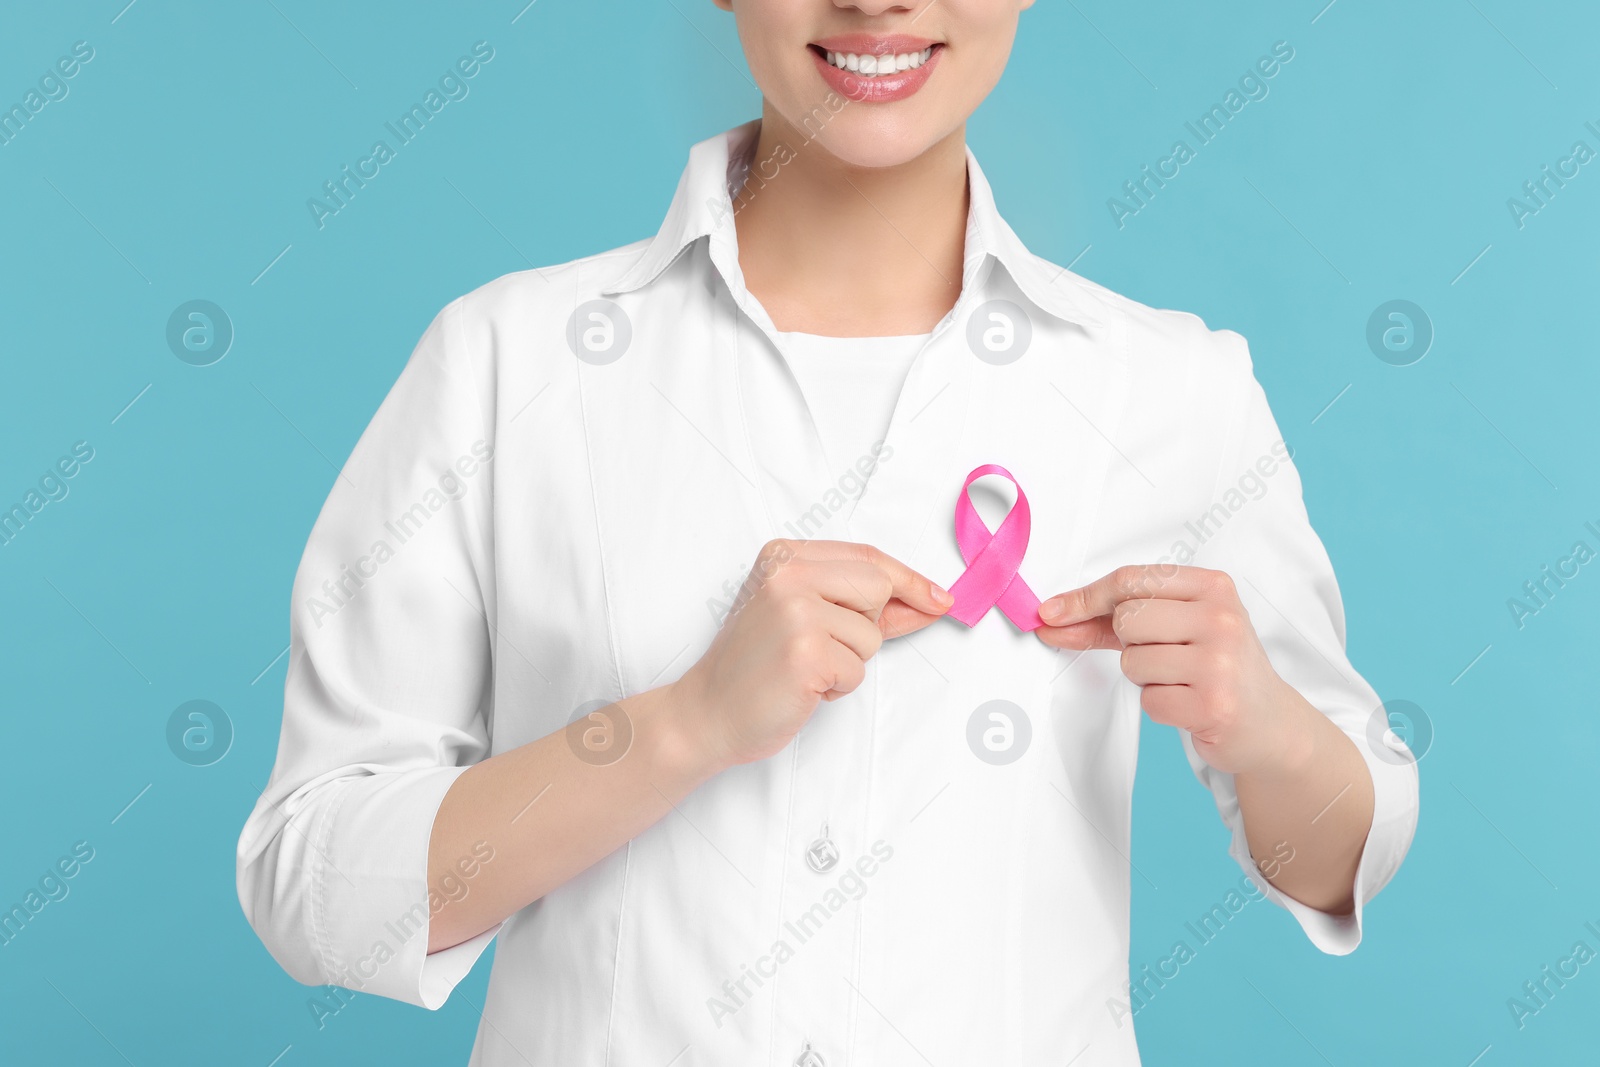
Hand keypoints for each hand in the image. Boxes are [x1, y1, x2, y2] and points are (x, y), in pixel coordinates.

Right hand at [672, 539, 952, 768]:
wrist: (708, 712)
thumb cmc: (756, 667)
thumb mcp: (804, 617)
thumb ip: (863, 604)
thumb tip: (930, 600)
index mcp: (784, 555)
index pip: (867, 557)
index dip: (909, 580)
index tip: (939, 598)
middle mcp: (787, 575)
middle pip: (879, 587)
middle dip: (868, 625)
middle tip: (824, 645)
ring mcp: (795, 611)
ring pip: (872, 635)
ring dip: (849, 661)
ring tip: (805, 667)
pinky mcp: (806, 652)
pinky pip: (858, 670)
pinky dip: (838, 686)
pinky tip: (803, 686)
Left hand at [1034, 565, 1313, 775]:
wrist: (1270, 722)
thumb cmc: (1215, 666)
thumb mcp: (1178, 627)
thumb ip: (1113, 618)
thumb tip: (1051, 618)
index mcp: (1213, 586)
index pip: (1132, 580)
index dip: (1085, 598)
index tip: (1051, 613)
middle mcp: (1221, 618)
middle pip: (1127, 619)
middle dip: (1129, 643)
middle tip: (1166, 655)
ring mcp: (1220, 661)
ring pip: (1133, 662)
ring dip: (1146, 678)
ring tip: (1183, 679)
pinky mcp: (1213, 704)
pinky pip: (1149, 700)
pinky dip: (1160, 705)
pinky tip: (1190, 702)